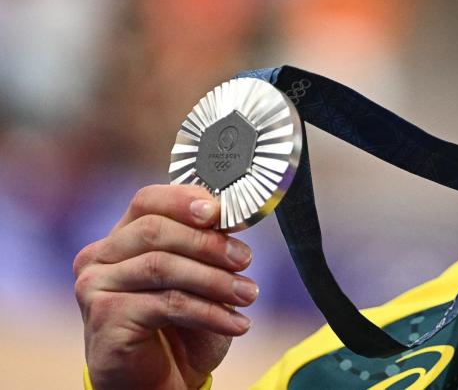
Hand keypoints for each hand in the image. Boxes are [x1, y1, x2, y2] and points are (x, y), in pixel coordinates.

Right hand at [74, 184, 257, 389]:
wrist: (158, 383)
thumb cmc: (179, 327)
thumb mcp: (198, 278)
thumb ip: (204, 245)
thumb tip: (230, 217)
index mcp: (122, 238)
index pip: (147, 201)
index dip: (185, 200)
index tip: (223, 212)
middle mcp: (100, 257)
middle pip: (155, 230)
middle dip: (208, 243)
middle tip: (245, 259)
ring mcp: (96, 287)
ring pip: (162, 266)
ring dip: (214, 280)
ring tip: (248, 294)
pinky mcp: (105, 317)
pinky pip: (166, 304)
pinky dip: (209, 312)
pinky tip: (236, 323)